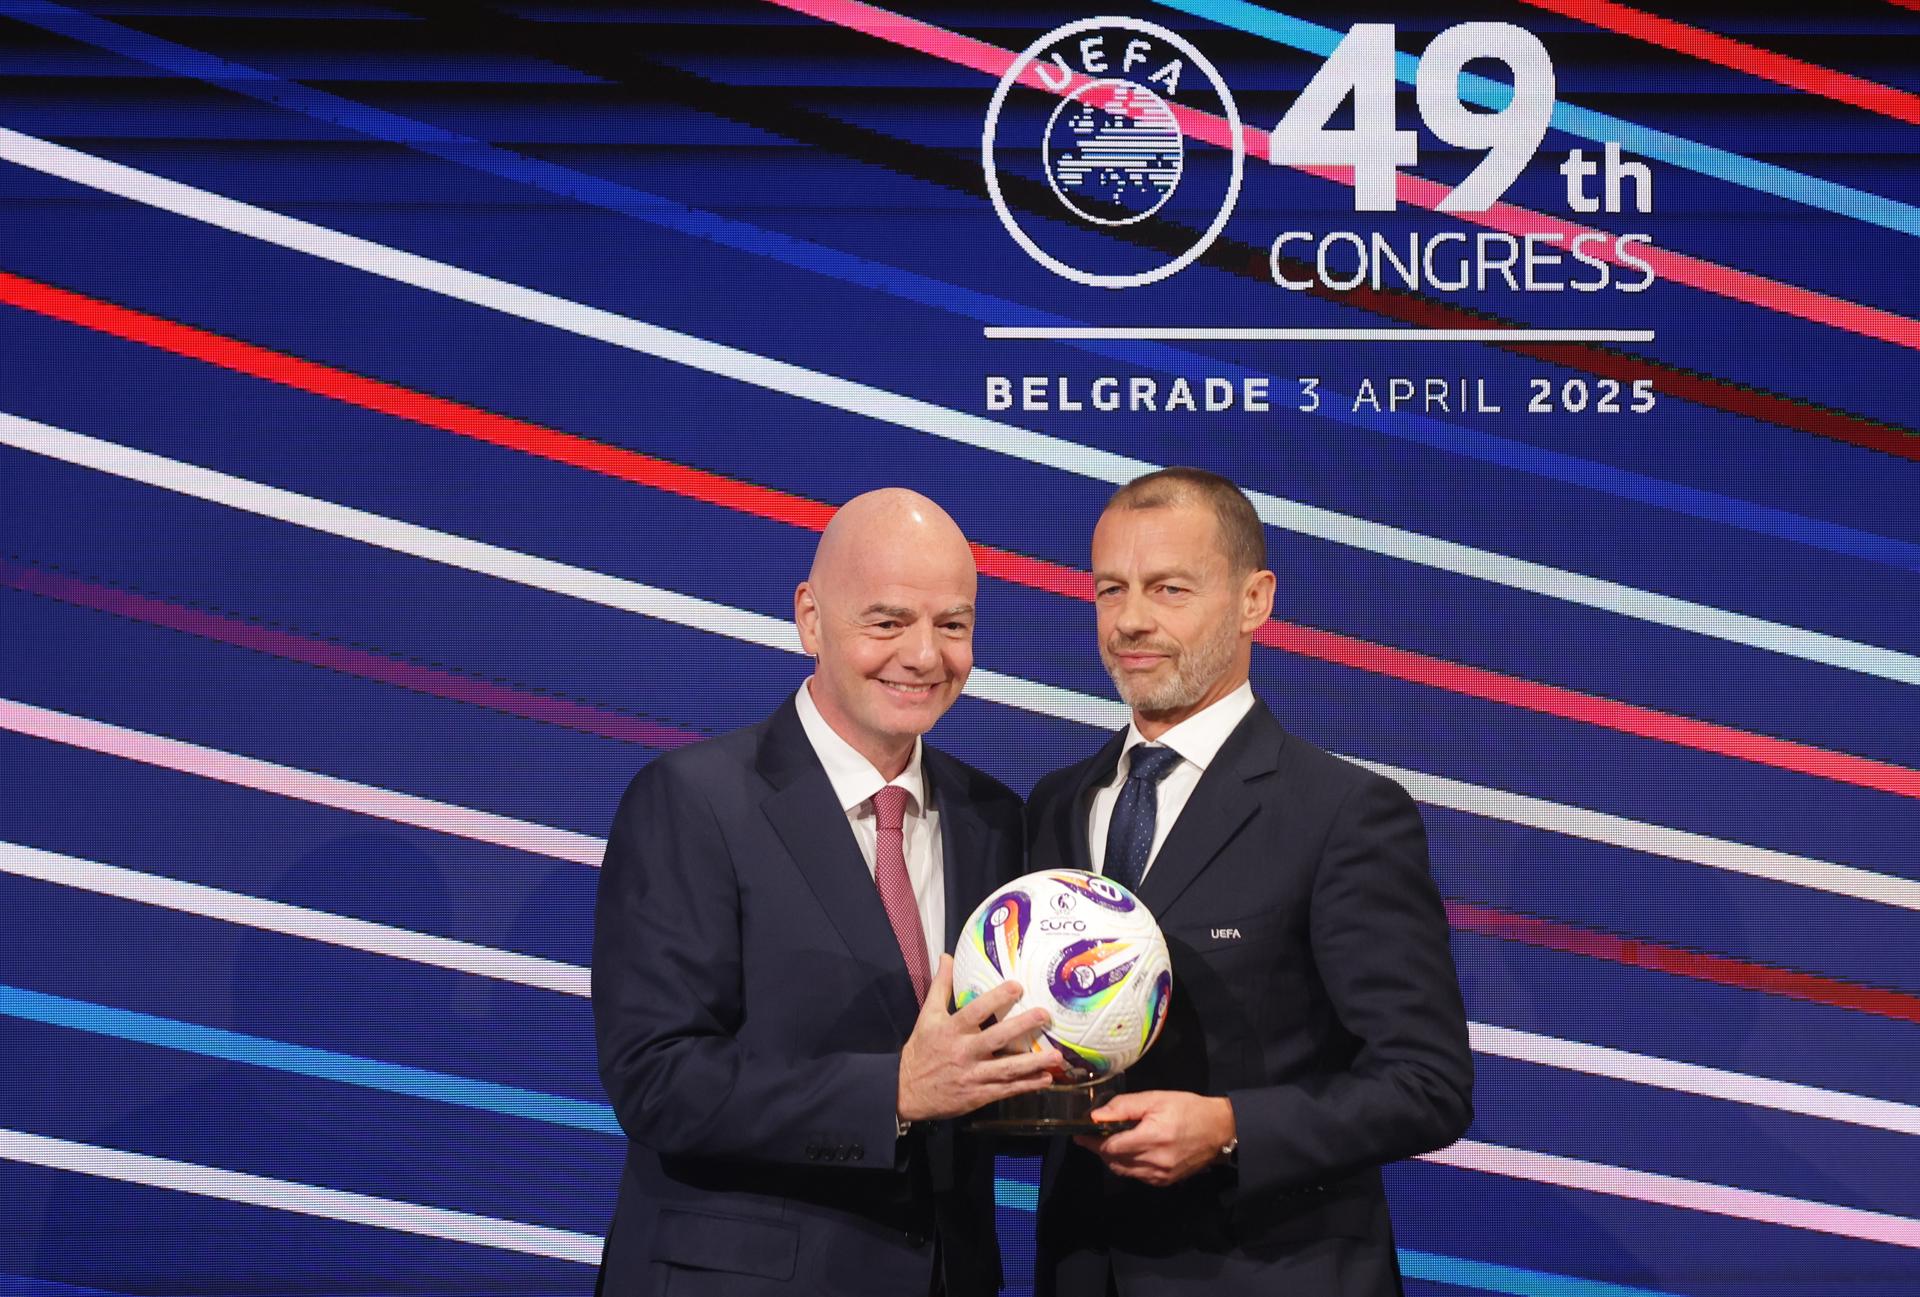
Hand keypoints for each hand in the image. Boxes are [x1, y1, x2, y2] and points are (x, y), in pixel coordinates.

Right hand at [897, 955, 1062, 1121]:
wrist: (905, 1091)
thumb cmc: (921, 1049)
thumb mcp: (927, 1015)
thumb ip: (940, 986)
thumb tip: (947, 956)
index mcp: (951, 1030)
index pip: (975, 1011)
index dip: (996, 998)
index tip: (1018, 986)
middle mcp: (963, 1051)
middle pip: (995, 1038)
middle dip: (1021, 1026)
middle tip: (1044, 1015)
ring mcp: (972, 1075)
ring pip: (1006, 1068)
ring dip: (1033, 1063)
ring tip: (1057, 1056)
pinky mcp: (978, 1095)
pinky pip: (1005, 1090)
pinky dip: (1026, 1085)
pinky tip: (1045, 1079)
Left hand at [1073, 1091, 1235, 1186]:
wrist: (1220, 1130)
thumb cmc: (1188, 1109)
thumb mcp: (1156, 1099)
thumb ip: (1124, 1107)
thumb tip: (1096, 1116)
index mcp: (1151, 1138)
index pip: (1110, 1147)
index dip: (1093, 1142)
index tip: (1080, 1134)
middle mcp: (1154, 1162)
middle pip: (1114, 1162)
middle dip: (1100, 1150)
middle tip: (1093, 1136)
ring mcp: (1161, 1176)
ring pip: (1124, 1171)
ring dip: (1113, 1159)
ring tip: (1109, 1143)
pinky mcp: (1166, 1182)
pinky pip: (1138, 1177)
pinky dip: (1129, 1166)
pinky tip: (1130, 1152)